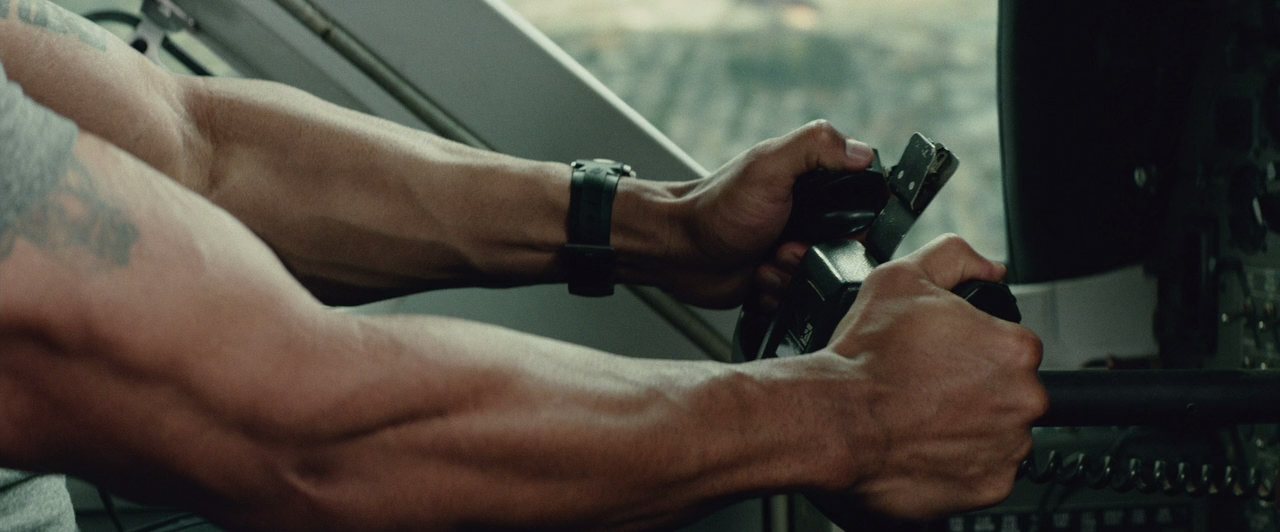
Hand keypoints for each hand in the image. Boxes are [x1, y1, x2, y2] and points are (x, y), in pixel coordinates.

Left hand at [658, 120, 874, 307]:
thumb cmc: (716, 207)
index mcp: (812, 183)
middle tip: (787, 248)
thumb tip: (862, 152)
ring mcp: (794, 250)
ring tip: (767, 262)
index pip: (863, 204)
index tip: (832, 229)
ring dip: (794, 277)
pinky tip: (757, 277)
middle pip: (848, 249)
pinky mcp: (780, 281)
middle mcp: (808, 216)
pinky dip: (780, 294)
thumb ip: (816, 147)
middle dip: (819, 256)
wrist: (677, 250)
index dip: (857, 224)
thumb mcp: (769, 167)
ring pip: (823, 278)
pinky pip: (799, 299)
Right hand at [810, 234, 1046, 521]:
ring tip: (922, 416)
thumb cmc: (866, 356)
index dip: (974, 349)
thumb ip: (955, 258)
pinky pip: (984, 473)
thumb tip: (988, 267)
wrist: (835, 419)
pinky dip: (959, 464)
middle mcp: (1023, 399)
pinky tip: (924, 445)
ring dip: (969, 427)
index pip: (1012, 347)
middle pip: (1010, 392)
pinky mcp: (989, 487)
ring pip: (999, 434)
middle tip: (929, 387)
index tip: (945, 358)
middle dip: (976, 390)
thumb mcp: (900, 277)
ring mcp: (1008, 447)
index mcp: (1014, 348)